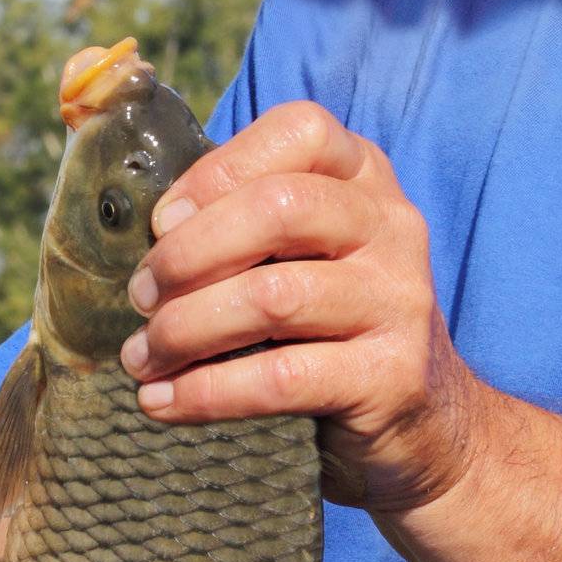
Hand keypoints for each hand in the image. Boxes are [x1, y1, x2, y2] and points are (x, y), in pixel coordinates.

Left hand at [120, 101, 483, 510]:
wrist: (420, 430)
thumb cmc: (331, 336)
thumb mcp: (301, 261)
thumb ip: (245, 233)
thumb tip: (148, 239)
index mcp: (366, 180)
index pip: (299, 132)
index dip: (218, 172)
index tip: (161, 225)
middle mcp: (392, 228)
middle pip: (279, 209)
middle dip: (189, 255)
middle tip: (141, 299)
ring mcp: (399, 300)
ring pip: (273, 298)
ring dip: (186, 330)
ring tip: (141, 359)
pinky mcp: (390, 376)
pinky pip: (280, 378)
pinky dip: (206, 392)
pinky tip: (162, 402)